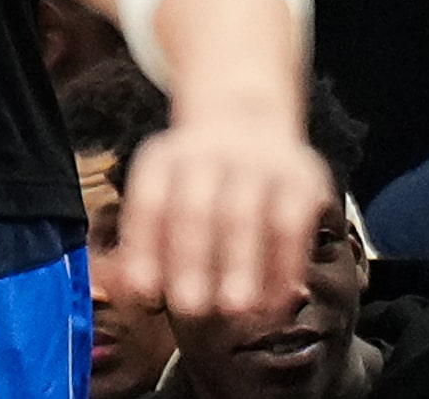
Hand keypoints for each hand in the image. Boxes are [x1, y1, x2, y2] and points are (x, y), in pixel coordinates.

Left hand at [116, 110, 333, 318]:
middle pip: (194, 208)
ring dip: (238, 265)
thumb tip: (130, 293)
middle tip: (190, 307)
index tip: (143, 292)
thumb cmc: (197, 178)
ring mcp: (254, 163)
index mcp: (163, 158)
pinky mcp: (298, 179)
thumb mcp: (164, 187)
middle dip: (191, 259)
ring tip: (235, 310)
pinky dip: (283, 266)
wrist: (248, 118)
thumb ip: (146, 238)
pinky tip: (276, 301)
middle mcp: (206, 155)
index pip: (149, 202)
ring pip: (242, 216)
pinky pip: (290, 225)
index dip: (144, 247)